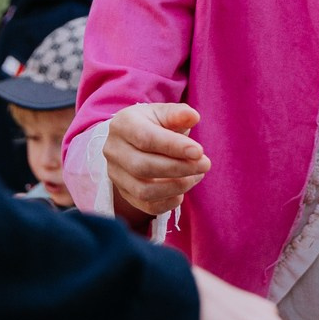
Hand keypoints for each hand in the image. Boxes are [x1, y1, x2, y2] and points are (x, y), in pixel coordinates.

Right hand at [104, 102, 211, 217]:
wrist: (134, 141)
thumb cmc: (154, 124)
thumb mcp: (164, 113)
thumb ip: (178, 114)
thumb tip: (193, 117)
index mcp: (122, 124)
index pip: (146, 138)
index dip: (174, 147)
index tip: (199, 152)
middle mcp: (113, 150)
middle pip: (144, 166)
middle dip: (179, 168)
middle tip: (205, 165)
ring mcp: (115, 174)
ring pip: (143, 190)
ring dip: (176, 187)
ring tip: (195, 177)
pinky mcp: (123, 192)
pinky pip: (145, 205)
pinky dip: (168, 202)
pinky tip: (182, 192)